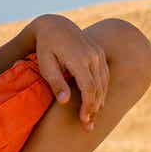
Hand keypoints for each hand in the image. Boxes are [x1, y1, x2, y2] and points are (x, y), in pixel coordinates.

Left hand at [32, 15, 109, 130]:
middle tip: (88, 125)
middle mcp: (92, 55)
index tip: (83, 120)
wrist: (55, 26)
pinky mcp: (100, 53)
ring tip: (92, 118)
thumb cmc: (46, 48)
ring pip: (104, 82)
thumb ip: (55, 82)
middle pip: (98, 87)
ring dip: (100, 101)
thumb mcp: (45, 64)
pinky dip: (102, 90)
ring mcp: (98, 53)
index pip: (88, 87)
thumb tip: (64, 102)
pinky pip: (105, 75)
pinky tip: (96, 103)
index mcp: (78, 58)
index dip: (87, 106)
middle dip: (94, 108)